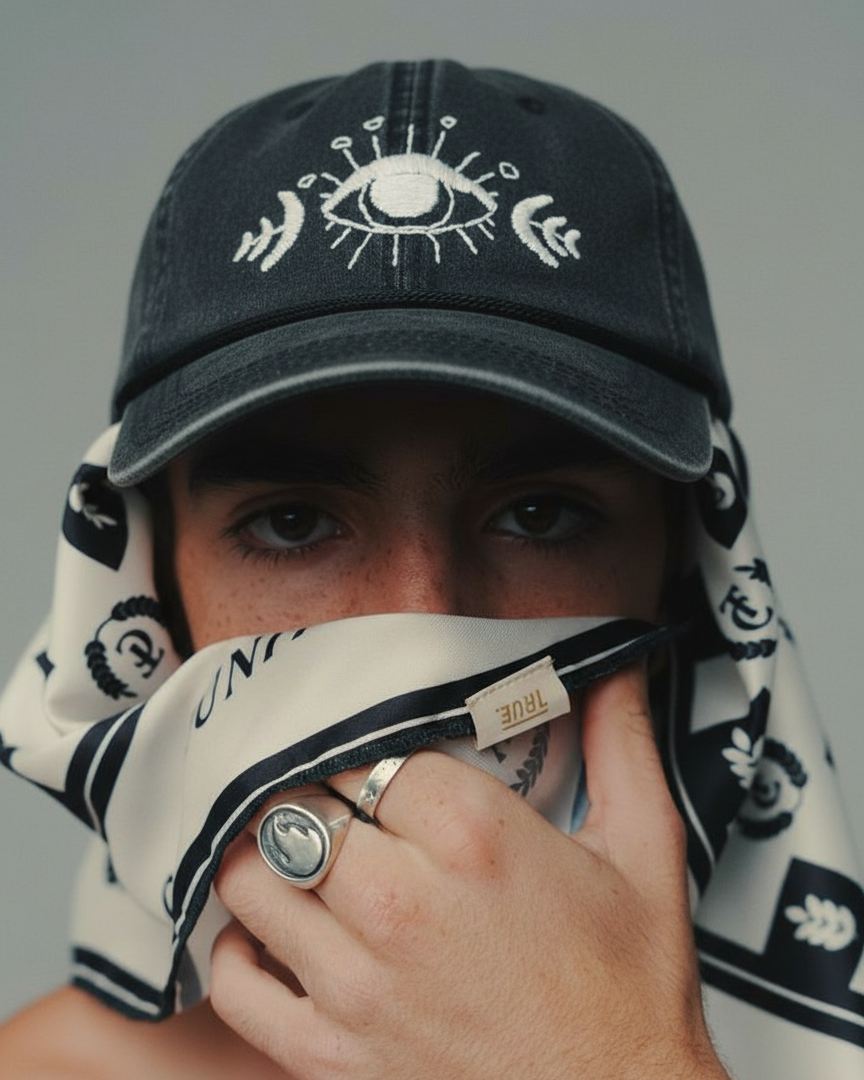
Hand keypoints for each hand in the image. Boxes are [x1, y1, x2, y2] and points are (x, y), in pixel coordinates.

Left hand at [211, 665, 729, 1079]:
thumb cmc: (629, 990)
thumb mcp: (646, 848)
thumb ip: (622, 741)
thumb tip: (615, 664)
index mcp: (471, 837)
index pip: (361, 748)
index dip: (360, 740)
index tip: (370, 749)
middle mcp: (400, 903)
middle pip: (296, 804)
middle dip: (311, 789)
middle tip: (335, 793)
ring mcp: (355, 984)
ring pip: (252, 878)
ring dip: (266, 853)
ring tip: (300, 847)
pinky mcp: (329, 1055)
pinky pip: (236, 984)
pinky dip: (238, 946)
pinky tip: (274, 929)